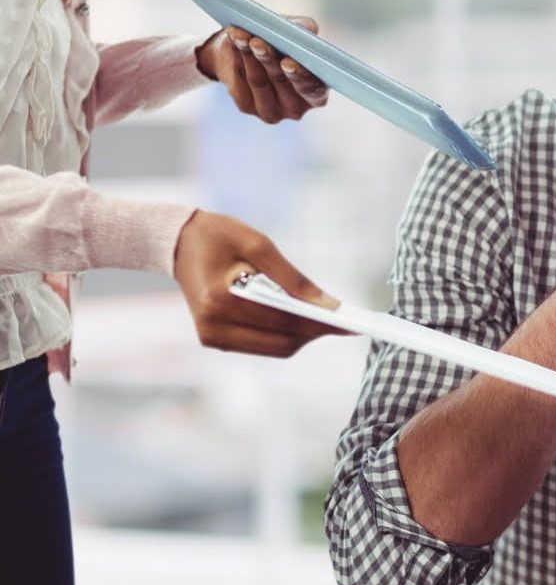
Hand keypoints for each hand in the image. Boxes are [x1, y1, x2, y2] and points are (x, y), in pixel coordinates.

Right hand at [173, 211, 344, 356]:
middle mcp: (213, 326)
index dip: (319, 323)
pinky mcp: (214, 340)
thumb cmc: (219, 236)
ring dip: (303, 336)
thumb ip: (294, 278)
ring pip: (274, 349)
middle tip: (344, 322)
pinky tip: (302, 319)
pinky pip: (261, 345)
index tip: (349, 322)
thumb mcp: (259, 245)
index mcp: (220, 300)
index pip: (282, 320)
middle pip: (281, 343)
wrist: (178, 243)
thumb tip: (329, 305)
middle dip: (315, 332)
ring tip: (327, 320)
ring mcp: (211, 337)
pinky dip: (284, 334)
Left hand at [196, 17, 328, 123]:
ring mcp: (271, 110)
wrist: (245, 53)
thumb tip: (308, 29)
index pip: (313, 90)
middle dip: (269, 60)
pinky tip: (235, 41)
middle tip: (257, 43)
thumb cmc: (279, 43)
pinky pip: (240, 80)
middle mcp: (296, 107)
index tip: (288, 62)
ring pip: (258, 80)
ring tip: (242, 35)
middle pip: (282, 82)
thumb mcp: (293, 32)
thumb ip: (305, 29)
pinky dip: (237, 56)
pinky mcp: (246, 106)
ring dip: (249, 55)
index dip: (301, 77)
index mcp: (316, 93)